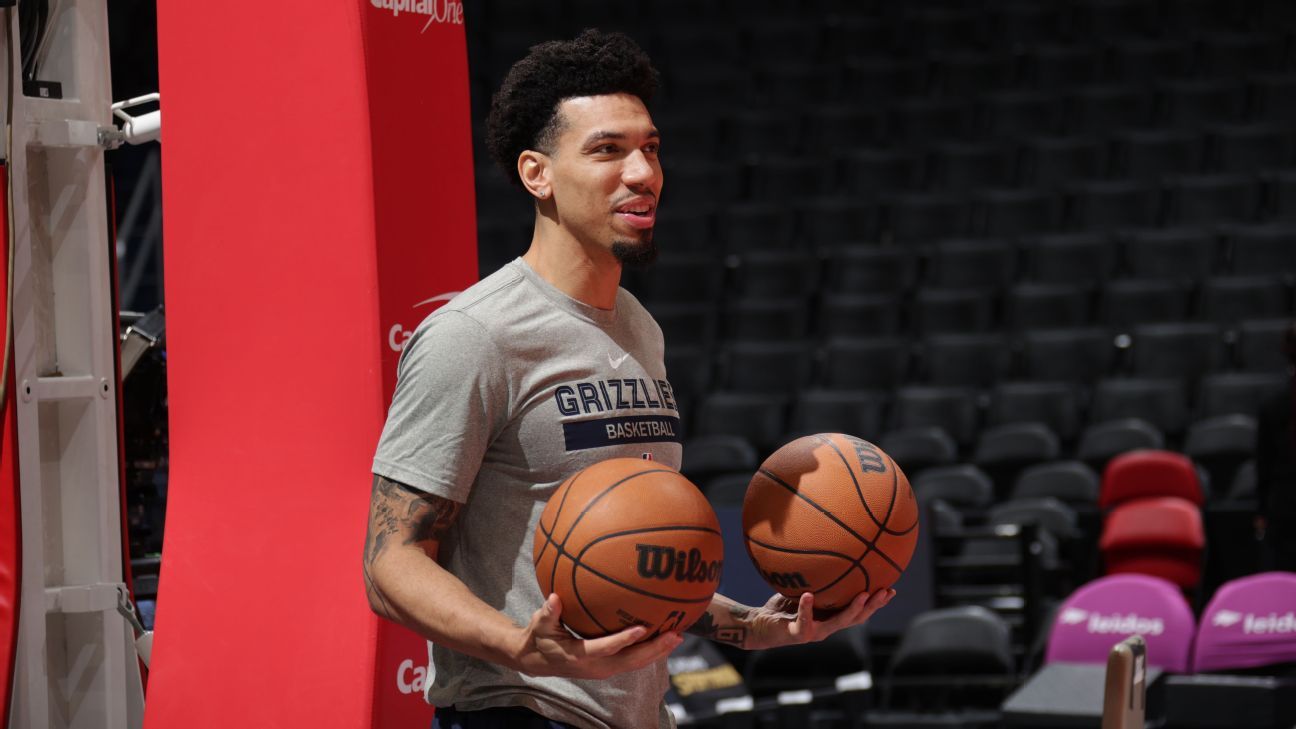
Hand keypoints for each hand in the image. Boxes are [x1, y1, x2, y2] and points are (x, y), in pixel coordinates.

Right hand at [512, 594, 682, 678]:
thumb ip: (549, 612)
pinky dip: (650, 652)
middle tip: (675, 634)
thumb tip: (555, 597)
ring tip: (678, 637)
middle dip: (654, 649)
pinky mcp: (608, 667)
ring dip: (657, 652)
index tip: (642, 629)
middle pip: (631, 661)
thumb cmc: (540, 637)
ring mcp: (604, 669)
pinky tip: (664, 638)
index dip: (624, 640)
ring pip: (636, 663)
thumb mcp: (540, 624)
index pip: (606, 649)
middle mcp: (596, 666)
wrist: (537, 661)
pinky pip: (633, 661)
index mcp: (580, 656)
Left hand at [747, 588, 895, 649]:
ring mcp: (814, 632)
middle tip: (886, 592)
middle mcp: (826, 626)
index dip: (876, 603)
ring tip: (861, 595)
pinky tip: (809, 595)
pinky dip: (807, 608)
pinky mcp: (798, 634)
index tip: (892, 589)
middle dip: (873, 605)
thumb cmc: (781, 605)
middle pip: (857, 618)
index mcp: (831, 616)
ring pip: (838, 623)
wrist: (759, 626)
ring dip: (851, 609)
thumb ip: (814, 576)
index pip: (859, 610)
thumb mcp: (801, 587)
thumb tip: (824, 548)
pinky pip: (804, 620)